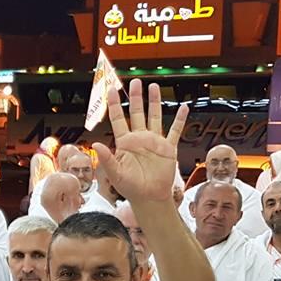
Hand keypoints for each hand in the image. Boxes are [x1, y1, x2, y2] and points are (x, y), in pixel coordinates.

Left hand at [92, 79, 187, 203]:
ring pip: (155, 117)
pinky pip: (175, 131)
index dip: (114, 104)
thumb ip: (106, 159)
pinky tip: (184, 108)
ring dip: (154, 102)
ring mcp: (154, 142)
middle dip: (135, 97)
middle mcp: (139, 139)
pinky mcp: (168, 148)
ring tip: (154, 87)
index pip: (118, 119)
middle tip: (135, 82)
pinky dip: (180, 120)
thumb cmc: (130, 188)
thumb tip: (96, 145)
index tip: (110, 90)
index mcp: (125, 143)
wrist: (149, 198)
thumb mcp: (115, 174)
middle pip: (137, 112)